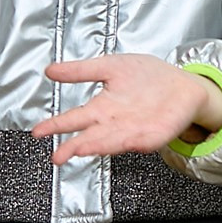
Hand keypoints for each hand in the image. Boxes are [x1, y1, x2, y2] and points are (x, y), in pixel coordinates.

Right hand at [34, 55, 221, 162]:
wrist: (183, 84)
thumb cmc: (148, 77)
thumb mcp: (110, 66)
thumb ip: (81, 71)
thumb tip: (51, 70)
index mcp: (102, 107)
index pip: (73, 118)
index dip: (55, 125)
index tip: (38, 131)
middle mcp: (114, 123)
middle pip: (88, 136)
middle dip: (73, 145)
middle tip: (57, 155)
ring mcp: (132, 131)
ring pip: (110, 141)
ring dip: (96, 146)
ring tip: (81, 149)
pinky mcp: (152, 136)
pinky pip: (138, 141)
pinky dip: (127, 143)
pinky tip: (119, 142)